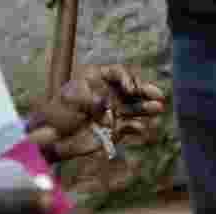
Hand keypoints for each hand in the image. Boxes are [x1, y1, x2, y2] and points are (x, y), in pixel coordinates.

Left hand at [25, 64, 165, 162]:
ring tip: (159, 108)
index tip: (131, 90)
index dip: (127, 78)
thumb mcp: (70, 101)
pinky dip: (138, 127)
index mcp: (96, 79)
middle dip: (146, 91)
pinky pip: (132, 126)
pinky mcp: (118, 128)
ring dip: (148, 107)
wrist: (56, 138)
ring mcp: (115, 110)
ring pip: (136, 106)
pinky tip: (140, 128)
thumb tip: (106, 103)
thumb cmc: (59, 114)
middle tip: (158, 95)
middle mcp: (109, 93)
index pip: (117, 72)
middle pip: (132, 89)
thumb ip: (89, 100)